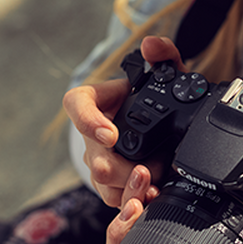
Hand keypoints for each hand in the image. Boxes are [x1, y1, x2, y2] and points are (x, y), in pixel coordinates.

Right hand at [63, 36, 185, 206]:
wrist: (163, 126)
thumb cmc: (153, 99)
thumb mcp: (165, 76)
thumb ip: (163, 56)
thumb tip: (152, 45)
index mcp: (95, 102)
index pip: (77, 105)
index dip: (88, 121)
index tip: (110, 133)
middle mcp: (92, 135)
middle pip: (94, 157)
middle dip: (121, 166)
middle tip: (147, 167)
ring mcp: (100, 162)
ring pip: (104, 182)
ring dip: (130, 184)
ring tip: (154, 178)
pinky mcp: (113, 184)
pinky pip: (116, 198)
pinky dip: (135, 198)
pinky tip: (153, 194)